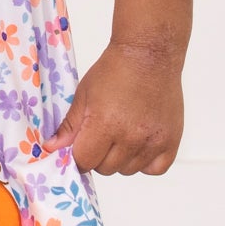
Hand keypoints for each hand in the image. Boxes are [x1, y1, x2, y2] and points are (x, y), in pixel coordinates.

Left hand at [40, 39, 183, 176]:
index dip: (79, 155)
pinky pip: (154, 169)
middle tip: (103, 134)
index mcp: (105, 125)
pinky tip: (140, 143)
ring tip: (124, 133)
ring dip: (122, 158)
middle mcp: (131, 137)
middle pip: (105, 169)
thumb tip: (53, 148)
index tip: (81, 145)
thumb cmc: (115, 71)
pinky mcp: (171, 140)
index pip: (84, 162)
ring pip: (128, 170)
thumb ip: (70, 126)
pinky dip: (145, 162)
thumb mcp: (84, 95)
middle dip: (99, 156)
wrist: (148, 55)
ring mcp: (153, 140)